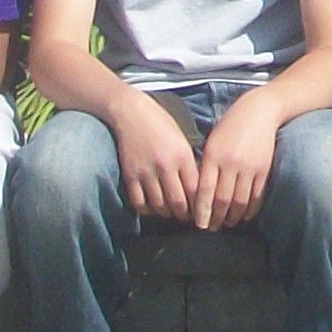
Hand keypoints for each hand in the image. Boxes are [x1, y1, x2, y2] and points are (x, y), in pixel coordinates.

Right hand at [115, 95, 204, 222]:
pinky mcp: (130, 175)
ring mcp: (146, 172)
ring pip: (159, 206)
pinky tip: (153, 208)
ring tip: (171, 213)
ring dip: (167, 214)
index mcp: (182, 156)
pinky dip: (147, 210)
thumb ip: (190, 164)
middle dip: (184, 215)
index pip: (195, 191)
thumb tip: (198, 189)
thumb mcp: (182, 140)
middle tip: (187, 218)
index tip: (201, 212)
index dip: (199, 206)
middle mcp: (165, 166)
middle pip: (178, 202)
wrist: (131, 113)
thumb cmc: (161, 124)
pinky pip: (139, 202)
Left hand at [192, 96, 276, 229]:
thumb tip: (199, 194)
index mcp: (213, 155)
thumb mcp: (212, 142)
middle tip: (212, 229)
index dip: (202, 210)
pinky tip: (244, 215)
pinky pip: (256, 195)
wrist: (260, 111)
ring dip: (233, 217)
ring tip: (228, 224)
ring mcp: (249, 167)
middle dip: (216, 218)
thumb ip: (206, 166)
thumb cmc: (230, 126)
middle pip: (222, 199)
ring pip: (240, 201)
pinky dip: (250, 209)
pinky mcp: (264, 169)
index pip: (204, 190)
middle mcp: (230, 163)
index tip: (200, 224)